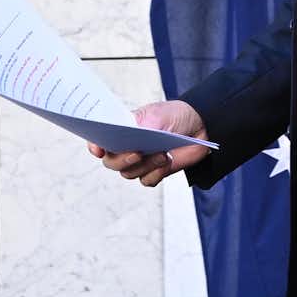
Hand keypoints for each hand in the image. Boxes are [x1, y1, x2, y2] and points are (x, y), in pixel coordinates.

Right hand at [92, 101, 210, 186]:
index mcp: (122, 129)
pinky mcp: (154, 171)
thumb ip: (141, 126)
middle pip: (111, 162)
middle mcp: (127, 146)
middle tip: (137, 154)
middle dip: (122, 160)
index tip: (99, 150)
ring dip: (145, 165)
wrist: (201, 126)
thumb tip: (129, 136)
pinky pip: (147, 180)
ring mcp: (140, 161)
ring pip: (129, 173)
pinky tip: (167, 161)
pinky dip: (156, 173)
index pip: (100, 140)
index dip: (95, 146)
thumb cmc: (175, 116)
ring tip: (162, 154)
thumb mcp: (157, 115)